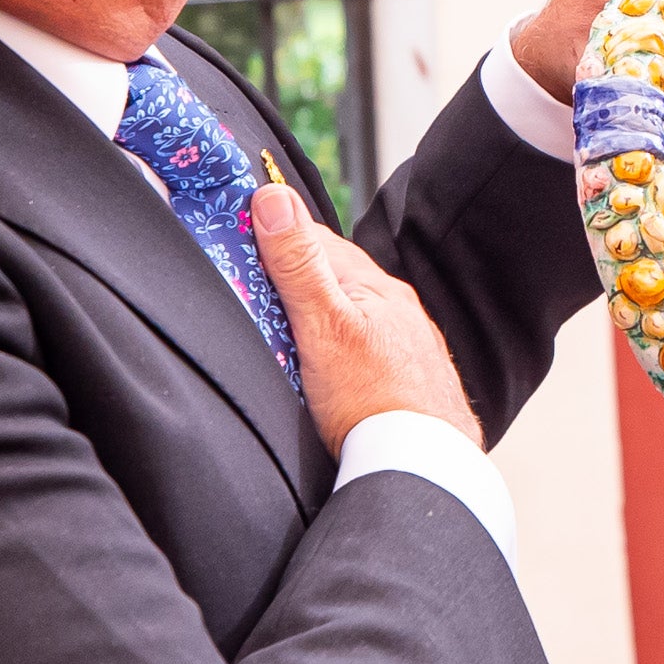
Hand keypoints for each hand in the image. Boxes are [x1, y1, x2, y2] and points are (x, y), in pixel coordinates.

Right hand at [249, 186, 481, 452]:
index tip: (239, 228)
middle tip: (250, 274)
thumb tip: (274, 199)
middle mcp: (395, 308)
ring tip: (281, 318)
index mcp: (374, 286)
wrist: (424, 464)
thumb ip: (298, 265)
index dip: (274, 232)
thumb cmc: (375, 401)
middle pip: (334, 275)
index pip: (315, 240)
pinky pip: (363, 344)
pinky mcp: (406, 376)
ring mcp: (405, 342)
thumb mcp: (323, 326)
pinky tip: (325, 361)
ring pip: (350, 310)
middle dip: (294, 271)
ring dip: (317, 308)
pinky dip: (338, 341)